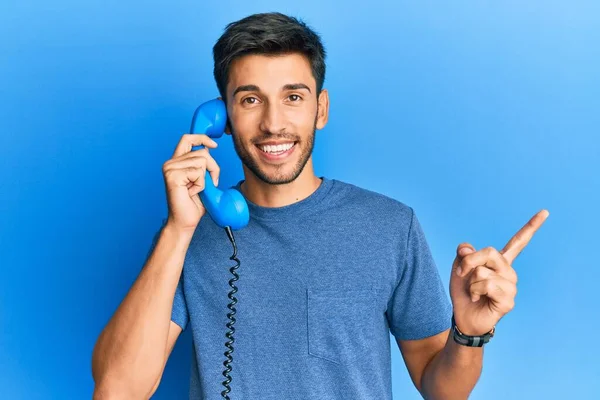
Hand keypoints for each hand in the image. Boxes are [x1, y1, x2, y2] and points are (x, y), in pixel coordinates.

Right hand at [162, 134, 220, 232]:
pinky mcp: (173, 176)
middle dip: (213, 168)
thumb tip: (209, 148)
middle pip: (202, 152)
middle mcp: (171, 163)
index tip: (214, 145)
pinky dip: (201, 185)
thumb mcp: (202, 179)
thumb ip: (203, 164)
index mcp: (176, 161)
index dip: (202, 138)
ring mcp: (170, 168)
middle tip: (209, 184)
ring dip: (206, 179)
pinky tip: (192, 193)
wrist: (185, 222)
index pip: (187, 138)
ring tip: (196, 190)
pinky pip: (198, 173)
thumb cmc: (194, 203)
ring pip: (202, 161)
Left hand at [449, 209, 549, 335]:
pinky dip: (474, 291)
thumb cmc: (464, 292)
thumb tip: (467, 248)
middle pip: (489, 251)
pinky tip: (478, 299)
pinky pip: (486, 285)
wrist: (463, 317)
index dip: (531, 226)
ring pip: (483, 271)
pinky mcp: (509, 300)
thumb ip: (464, 254)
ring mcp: (511, 286)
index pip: (518, 242)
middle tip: (462, 274)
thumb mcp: (459, 268)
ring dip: (470, 282)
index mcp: (500, 262)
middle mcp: (509, 271)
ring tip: (474, 292)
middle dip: (468, 261)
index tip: (545, 212)